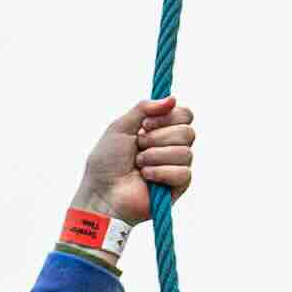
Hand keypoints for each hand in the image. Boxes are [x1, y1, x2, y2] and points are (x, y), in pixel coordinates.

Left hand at [79, 97, 197, 225]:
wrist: (102, 193)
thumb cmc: (106, 162)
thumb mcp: (120, 127)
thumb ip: (144, 108)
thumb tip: (172, 98)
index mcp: (159, 130)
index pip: (184, 115)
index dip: (169, 117)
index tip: (146, 125)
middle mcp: (170, 146)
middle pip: (188, 132)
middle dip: (159, 138)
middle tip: (139, 146)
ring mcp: (175, 167)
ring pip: (185, 153)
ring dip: (156, 156)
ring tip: (139, 165)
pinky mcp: (177, 187)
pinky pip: (183, 173)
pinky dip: (161, 173)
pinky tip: (146, 178)